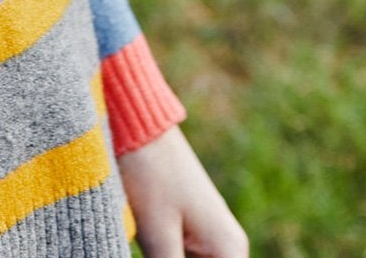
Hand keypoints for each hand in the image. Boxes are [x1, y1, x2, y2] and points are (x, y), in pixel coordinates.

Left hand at [119, 126, 248, 256]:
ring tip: (152, 242)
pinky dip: (164, 257)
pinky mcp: (185, 229)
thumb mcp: (158, 236)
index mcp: (229, 251)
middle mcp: (226, 247)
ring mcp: (205, 237)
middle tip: (154, 252)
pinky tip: (149, 247)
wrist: (136, 121)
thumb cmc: (149, 173)